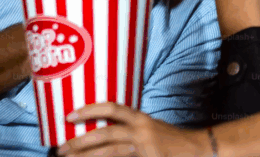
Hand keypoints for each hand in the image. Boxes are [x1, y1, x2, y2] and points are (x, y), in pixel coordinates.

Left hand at [57, 103, 209, 156]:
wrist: (199, 149)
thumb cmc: (173, 140)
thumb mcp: (151, 127)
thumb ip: (131, 128)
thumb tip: (104, 132)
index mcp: (140, 118)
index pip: (111, 108)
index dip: (89, 110)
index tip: (70, 115)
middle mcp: (141, 130)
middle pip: (104, 133)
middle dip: (79, 141)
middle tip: (61, 148)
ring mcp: (144, 148)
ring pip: (108, 152)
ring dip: (86, 156)